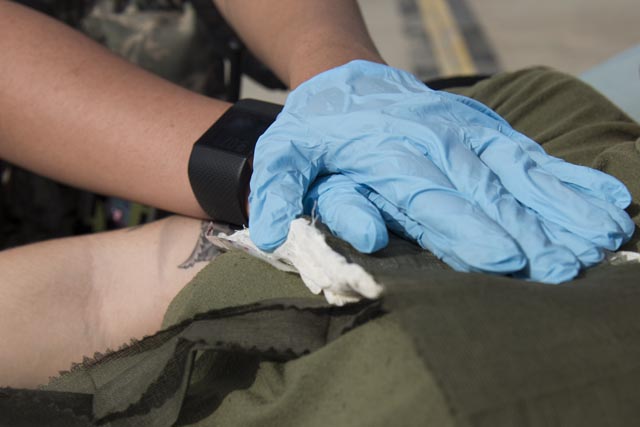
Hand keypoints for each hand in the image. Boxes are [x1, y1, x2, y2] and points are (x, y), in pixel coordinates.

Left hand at [249, 60, 633, 282]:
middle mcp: (436, 143)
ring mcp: (468, 134)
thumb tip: (270, 229)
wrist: (348, 79)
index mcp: (388, 154)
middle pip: (486, 191)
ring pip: (521, 172)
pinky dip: (570, 179)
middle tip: (564, 266)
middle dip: (528, 230)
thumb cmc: (317, 127)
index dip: (467, 228)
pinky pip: (533, 155)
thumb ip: (277, 188)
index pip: (430, 197)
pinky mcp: (488, 132)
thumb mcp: (282, 152)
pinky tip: (608, 201)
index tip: (505, 259)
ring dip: (563, 206)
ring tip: (602, 237)